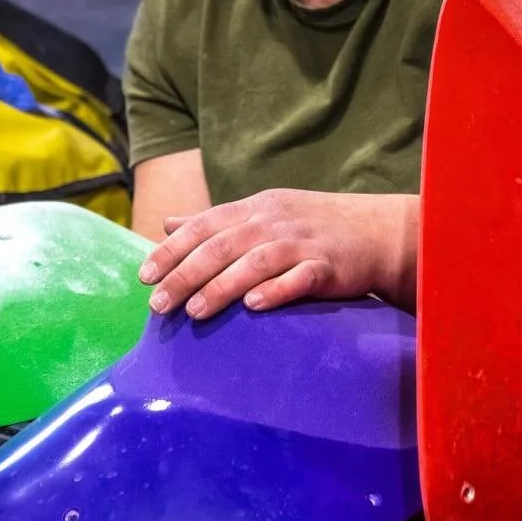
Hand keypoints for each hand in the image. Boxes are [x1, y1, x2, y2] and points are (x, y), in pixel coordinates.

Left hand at [137, 189, 418, 321]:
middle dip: (186, 274)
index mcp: (254, 208)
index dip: (172, 250)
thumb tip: (169, 224)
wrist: (377, 231)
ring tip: (194, 312)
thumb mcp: (263, 213)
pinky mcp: (327, 265)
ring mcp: (301, 242)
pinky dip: (275, 290)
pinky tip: (254, 306)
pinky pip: (298, 278)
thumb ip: (216, 221)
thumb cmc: (313, 226)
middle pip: (222, 246)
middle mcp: (273, 221)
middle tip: (159, 304)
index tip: (144, 275)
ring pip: (254, 262)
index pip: (204, 225)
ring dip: (221, 287)